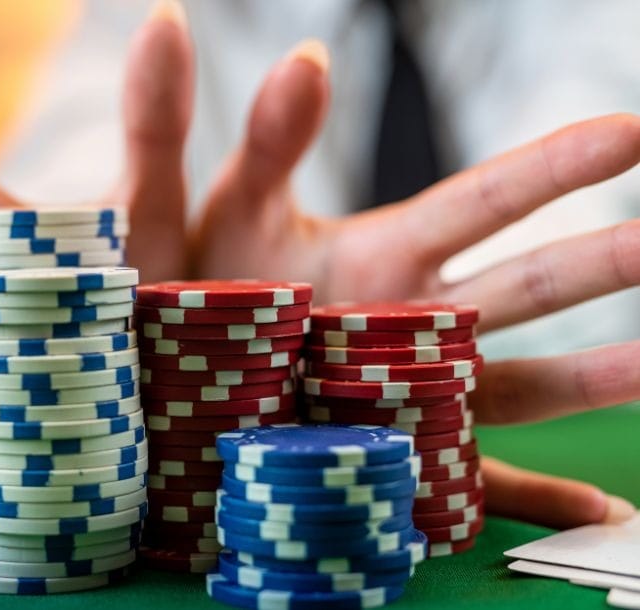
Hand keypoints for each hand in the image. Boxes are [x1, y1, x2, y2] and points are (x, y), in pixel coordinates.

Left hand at [186, 40, 639, 527]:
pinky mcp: (382, 465)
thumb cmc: (151, 285)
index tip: (629, 132)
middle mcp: (403, 323)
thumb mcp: (161, 204)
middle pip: (521, 289)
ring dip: (594, 380)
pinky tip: (600, 516)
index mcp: (369, 253)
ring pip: (515, 387)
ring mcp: (399, 398)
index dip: (552, 167)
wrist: (122, 377)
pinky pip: (466, 489)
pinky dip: (533, 504)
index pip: (477, 201)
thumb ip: (186, 128)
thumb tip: (213, 34)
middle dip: (600, 264)